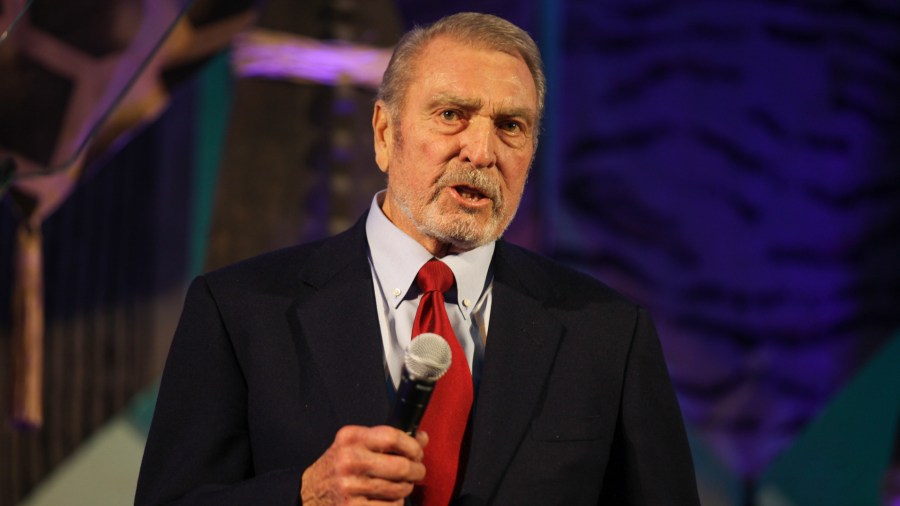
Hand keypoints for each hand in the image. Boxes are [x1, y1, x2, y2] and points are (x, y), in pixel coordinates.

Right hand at [300, 425, 428, 504]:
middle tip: (417, 472)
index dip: (412, 446)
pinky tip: (388, 499)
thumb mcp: (354, 445)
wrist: (308, 493)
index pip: (392, 436)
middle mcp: (349, 460)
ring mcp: (350, 486)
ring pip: (399, 488)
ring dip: (406, 488)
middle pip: (401, 466)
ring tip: (400, 486)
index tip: (417, 452)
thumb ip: (386, 440)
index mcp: (350, 438)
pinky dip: (395, 504)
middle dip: (417, 470)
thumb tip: (422, 437)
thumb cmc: (337, 467)